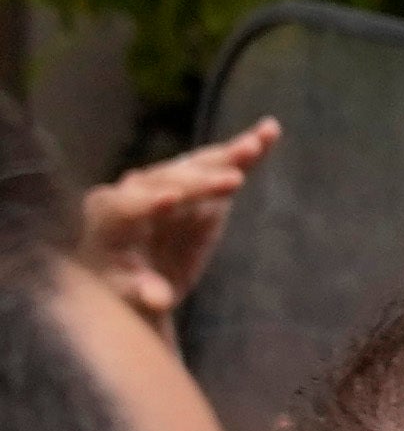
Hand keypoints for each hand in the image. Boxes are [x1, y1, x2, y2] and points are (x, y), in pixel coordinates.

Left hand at [78, 122, 273, 321]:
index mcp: (108, 216)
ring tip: (253, 146)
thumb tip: (157, 299)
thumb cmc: (126, 287)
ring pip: (193, 166)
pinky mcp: (196, 183)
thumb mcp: (130, 296)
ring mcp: (166, 182)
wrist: (137, 275)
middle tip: (231, 181)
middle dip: (198, 181)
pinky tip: (268, 132)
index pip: (127, 204)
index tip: (173, 198)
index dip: (147, 202)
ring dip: (224, 156)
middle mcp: (132, 190)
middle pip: (165, 180)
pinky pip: (219, 164)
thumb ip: (143, 292)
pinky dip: (242, 151)